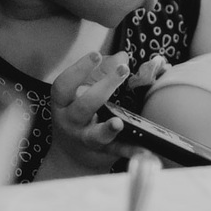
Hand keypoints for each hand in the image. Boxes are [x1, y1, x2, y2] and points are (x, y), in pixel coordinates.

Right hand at [49, 50, 136, 173]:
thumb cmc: (79, 113)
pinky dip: (132, 151)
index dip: (79, 69)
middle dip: (103, 88)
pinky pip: (119, 151)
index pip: (64, 86)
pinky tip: (146, 150)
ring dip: (108, 129)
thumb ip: (101, 72)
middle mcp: (71, 123)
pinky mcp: (105, 152)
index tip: (96, 54)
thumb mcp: (82, 93)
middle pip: (84, 106)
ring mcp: (87, 139)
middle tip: (123, 70)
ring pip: (96, 135)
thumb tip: (121, 56)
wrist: (71, 156)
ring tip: (118, 123)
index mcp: (64, 104)